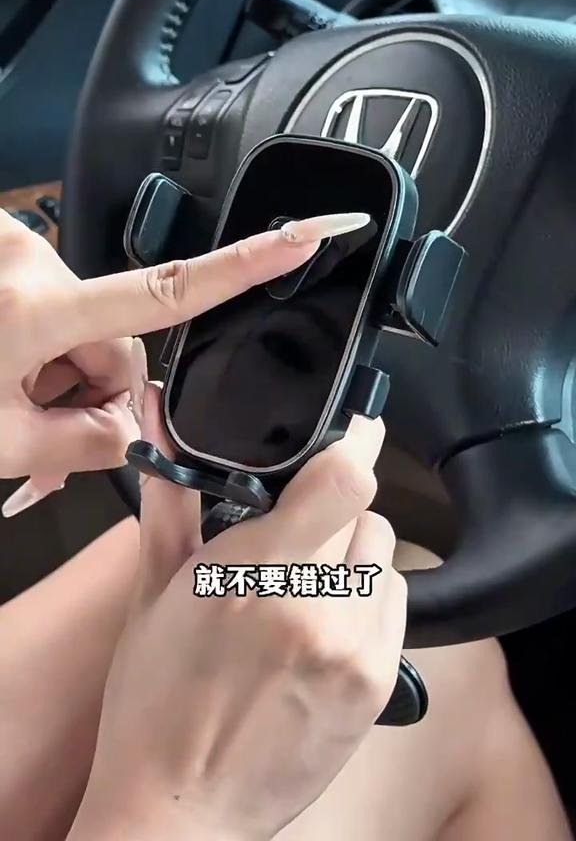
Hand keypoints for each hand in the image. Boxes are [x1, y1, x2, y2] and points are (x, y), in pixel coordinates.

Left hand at [0, 209, 323, 510]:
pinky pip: (50, 305)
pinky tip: (2, 377)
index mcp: (33, 309)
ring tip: (11, 405)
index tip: (304, 236)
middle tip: (43, 432)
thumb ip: (86, 444)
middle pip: (113, 337)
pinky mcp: (5, 252)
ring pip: (80, 325)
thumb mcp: (2, 446)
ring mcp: (14, 252)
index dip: (247, 266)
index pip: (167, 291)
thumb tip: (134, 430)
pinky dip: (34, 348)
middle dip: (90, 388)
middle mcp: (29, 264)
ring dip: (58, 371)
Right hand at [68, 388, 405, 840]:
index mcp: (253, 572)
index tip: (360, 427)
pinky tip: (327, 622)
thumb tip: (160, 424)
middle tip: (298, 532)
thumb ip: (171, 501)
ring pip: (383, 555)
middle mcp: (313, 605)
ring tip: (309, 584)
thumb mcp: (154, 594)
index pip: (344, 479)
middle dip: (333, 507)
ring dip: (352, 554)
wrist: (181, 809)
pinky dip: (368, 599)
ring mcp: (352, 649)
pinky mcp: (376, 686)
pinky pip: (394, 607)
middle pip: (364, 510)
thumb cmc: (154, 702)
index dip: (359, 441)